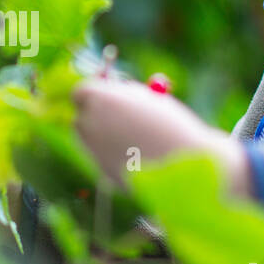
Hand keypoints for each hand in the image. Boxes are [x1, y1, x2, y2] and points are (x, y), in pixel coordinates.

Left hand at [72, 78, 251, 198]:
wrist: (183, 165)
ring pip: (91, 141)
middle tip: (116, 117)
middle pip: (80, 117)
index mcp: (99, 99)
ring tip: (143, 142)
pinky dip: (116, 159)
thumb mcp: (149, 98)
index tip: (107, 95)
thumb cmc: (171, 125)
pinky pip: (104, 161)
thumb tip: (116, 92)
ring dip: (106, 138)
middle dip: (94, 117)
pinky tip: (142, 162)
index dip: (95, 93)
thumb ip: (127, 95)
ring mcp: (92, 151)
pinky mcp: (101, 172)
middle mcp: (89, 123)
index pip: (82, 92)